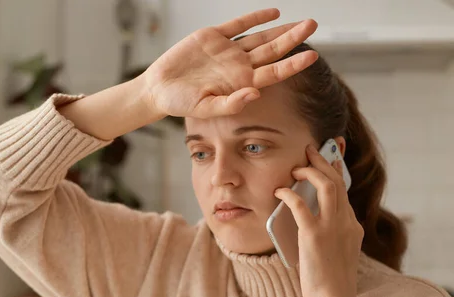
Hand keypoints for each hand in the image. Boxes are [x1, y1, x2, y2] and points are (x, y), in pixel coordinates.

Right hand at [142, 8, 317, 118]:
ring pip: (260, 37)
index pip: (273, 73)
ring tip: (303, 22)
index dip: (293, 64)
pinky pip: (239, 25)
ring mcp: (228, 51)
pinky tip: (273, 13)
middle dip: (293, 39)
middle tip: (313, 25)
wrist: (159, 88)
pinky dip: (255, 18)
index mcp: (240, 84)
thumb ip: (230, 104)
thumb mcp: (205, 108)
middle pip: (272, 51)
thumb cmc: (180, 103)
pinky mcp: (214, 37)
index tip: (312, 56)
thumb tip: (255, 94)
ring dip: (280, 29)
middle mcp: (238, 66)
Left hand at [273, 144, 364, 296]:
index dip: (336, 171)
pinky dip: (289, 194)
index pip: (344, 191)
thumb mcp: (335, 253)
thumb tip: (305, 221)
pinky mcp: (315, 236)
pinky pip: (301, 205)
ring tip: (296, 167)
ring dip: (310, 171)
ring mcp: (333, 228)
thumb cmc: (331, 283)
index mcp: (352, 227)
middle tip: (309, 150)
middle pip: (337, 182)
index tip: (330, 157)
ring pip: (326, 186)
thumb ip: (328, 235)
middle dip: (323, 162)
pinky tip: (280, 191)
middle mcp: (346, 222)